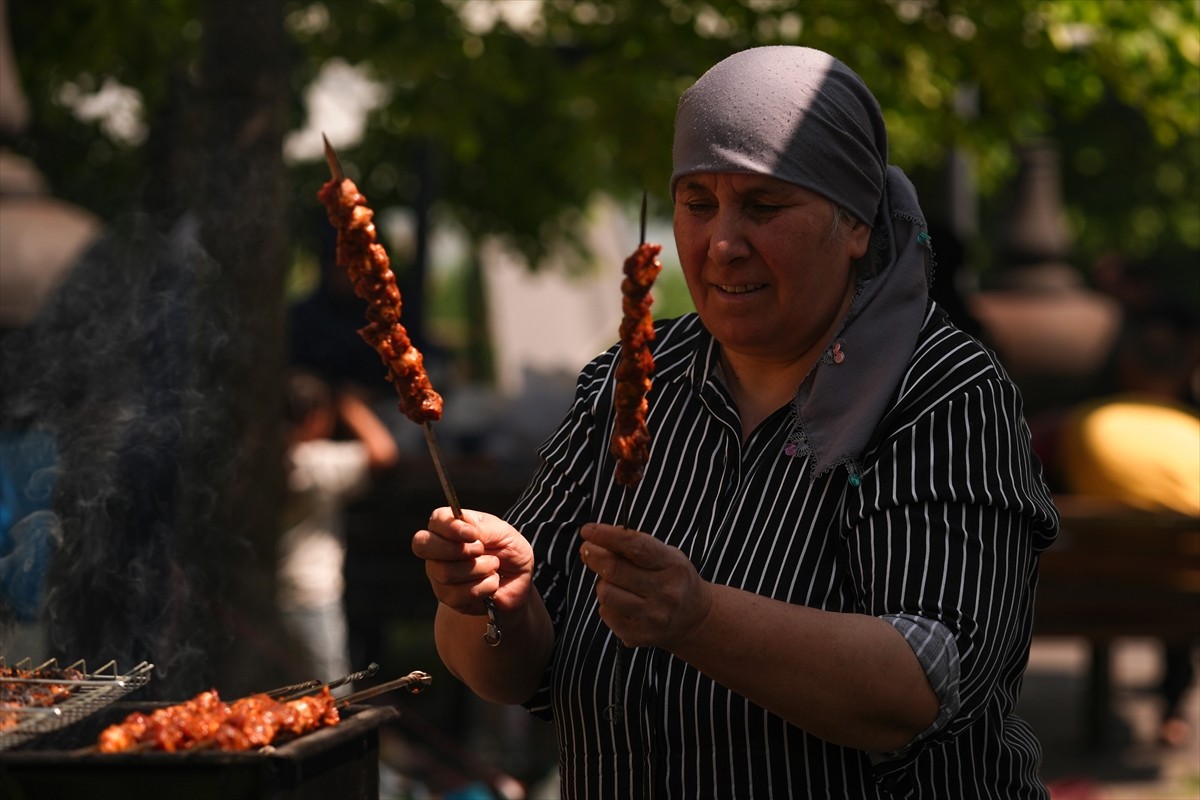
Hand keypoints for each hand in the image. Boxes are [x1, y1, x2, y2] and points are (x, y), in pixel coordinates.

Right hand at [412, 508, 533, 616]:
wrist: (519, 579)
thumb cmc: (508, 549)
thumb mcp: (503, 532)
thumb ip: (482, 528)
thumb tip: (466, 529)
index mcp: (449, 526)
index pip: (435, 521)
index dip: (451, 528)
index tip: (473, 535)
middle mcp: (437, 550)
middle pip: (423, 546)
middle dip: (457, 549)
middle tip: (481, 550)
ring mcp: (439, 575)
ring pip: (446, 573)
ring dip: (479, 569)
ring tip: (493, 566)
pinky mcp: (449, 598)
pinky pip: (459, 594)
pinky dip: (484, 587)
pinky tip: (491, 583)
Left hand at [579, 523, 711, 648]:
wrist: (693, 619)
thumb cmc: (672, 578)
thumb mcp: (664, 554)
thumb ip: (634, 545)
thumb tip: (596, 538)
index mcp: (673, 566)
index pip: (636, 547)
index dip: (608, 536)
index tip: (587, 530)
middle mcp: (666, 593)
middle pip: (614, 570)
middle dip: (594, 556)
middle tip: (587, 549)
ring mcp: (653, 617)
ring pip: (605, 593)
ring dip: (603, 583)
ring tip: (614, 582)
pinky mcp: (639, 636)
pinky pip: (606, 613)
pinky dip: (607, 603)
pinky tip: (621, 602)